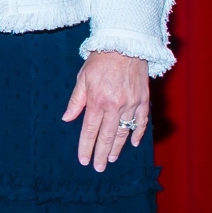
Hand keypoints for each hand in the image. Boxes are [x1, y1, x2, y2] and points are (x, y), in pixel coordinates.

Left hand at [62, 49, 150, 171]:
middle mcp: (115, 105)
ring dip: (117, 147)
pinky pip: (142, 121)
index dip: (86, 147)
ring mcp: (132, 104)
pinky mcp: (144, 100)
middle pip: (107, 136)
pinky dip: (138, 133)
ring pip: (124, 132)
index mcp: (97, 101)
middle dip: (101, 153)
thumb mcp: (82, 78)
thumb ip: (76, 101)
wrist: (125, 45)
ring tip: (111, 159)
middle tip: (98, 167)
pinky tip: (134, 143)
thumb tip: (67, 118)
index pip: (89, 131)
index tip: (83, 160)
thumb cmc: (100, 61)